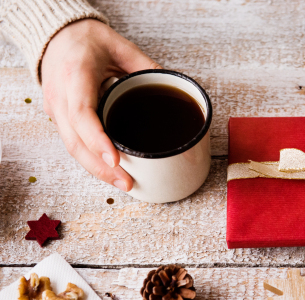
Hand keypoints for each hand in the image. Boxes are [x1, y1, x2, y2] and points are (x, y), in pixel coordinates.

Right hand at [41, 19, 160, 190]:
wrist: (56, 35)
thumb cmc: (87, 39)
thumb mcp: (120, 46)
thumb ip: (146, 67)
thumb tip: (174, 87)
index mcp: (75, 74)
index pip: (82, 113)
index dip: (97, 139)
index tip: (115, 159)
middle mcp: (60, 96)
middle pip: (74, 141)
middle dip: (100, 167)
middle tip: (127, 183)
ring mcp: (55, 109)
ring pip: (71, 147)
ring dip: (96, 169)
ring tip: (122, 183)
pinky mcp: (58, 118)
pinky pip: (72, 143)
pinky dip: (90, 160)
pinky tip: (109, 171)